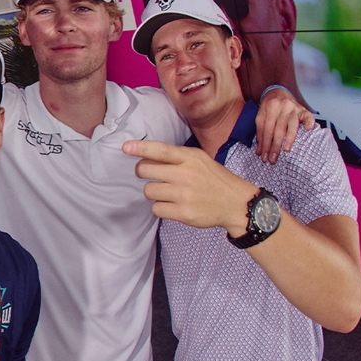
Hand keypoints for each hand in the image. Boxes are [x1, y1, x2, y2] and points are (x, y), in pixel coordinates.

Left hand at [123, 140, 257, 236]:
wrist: (235, 203)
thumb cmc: (213, 179)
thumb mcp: (199, 160)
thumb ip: (176, 157)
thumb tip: (144, 156)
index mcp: (190, 158)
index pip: (161, 151)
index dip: (140, 148)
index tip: (125, 147)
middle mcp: (186, 175)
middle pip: (145, 171)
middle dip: (143, 172)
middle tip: (152, 175)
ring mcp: (184, 195)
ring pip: (148, 191)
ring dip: (154, 192)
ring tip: (169, 192)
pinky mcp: (183, 213)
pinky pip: (156, 209)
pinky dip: (161, 207)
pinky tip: (173, 205)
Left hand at [254, 87, 315, 163]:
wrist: (277, 91)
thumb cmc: (268, 107)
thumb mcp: (260, 116)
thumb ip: (260, 133)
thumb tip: (259, 151)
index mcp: (269, 108)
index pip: (266, 130)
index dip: (265, 145)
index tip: (264, 157)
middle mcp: (282, 107)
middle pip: (278, 130)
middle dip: (275, 146)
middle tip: (273, 159)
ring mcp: (294, 108)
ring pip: (292, 125)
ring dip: (289, 138)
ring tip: (286, 150)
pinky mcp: (303, 109)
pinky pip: (308, 116)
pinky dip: (309, 122)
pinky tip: (309, 129)